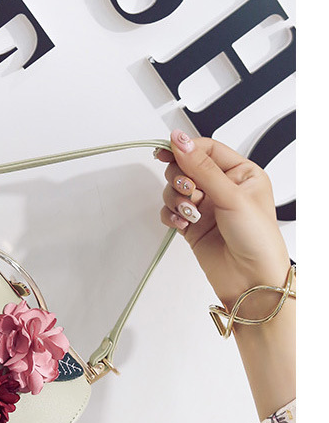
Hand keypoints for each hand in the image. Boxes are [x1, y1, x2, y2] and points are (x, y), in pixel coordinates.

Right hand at [157, 129, 294, 419]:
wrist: (252, 281)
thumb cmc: (256, 239)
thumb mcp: (231, 195)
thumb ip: (201, 167)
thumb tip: (178, 140)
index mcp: (242, 173)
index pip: (206, 149)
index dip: (185, 149)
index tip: (166, 151)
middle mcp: (223, 188)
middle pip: (186, 167)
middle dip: (180, 177)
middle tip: (188, 190)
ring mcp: (206, 207)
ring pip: (175, 189)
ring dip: (176, 198)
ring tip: (189, 213)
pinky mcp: (192, 226)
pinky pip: (170, 211)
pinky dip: (171, 216)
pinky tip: (182, 224)